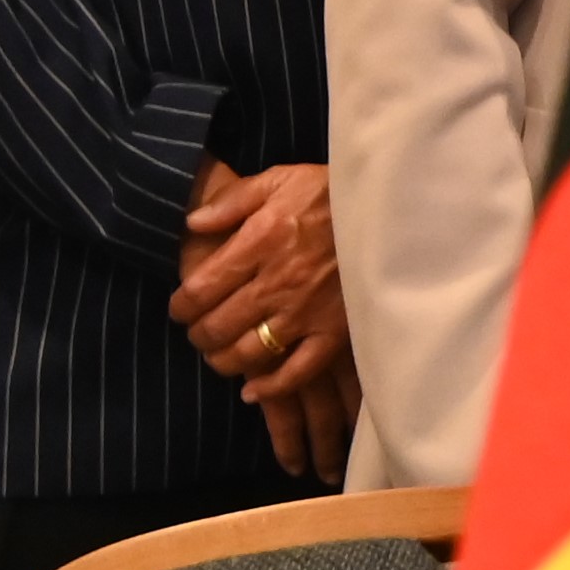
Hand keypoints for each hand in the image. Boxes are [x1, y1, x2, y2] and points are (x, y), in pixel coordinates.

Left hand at [175, 160, 359, 485]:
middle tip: (197, 333)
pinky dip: (270, 388)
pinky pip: (296, 373)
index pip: (200, 289)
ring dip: (223, 361)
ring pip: (248, 353)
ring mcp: (306, 313)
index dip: (180, 306)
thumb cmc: (332, 193)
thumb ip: (232, 201)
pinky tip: (251, 391)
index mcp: (260, 242)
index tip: (179, 308)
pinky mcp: (334, 334)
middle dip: (197, 335)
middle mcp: (277, 283)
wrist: (390, 209)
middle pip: (217, 326)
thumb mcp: (280, 179)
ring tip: (219, 355)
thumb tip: (192, 224)